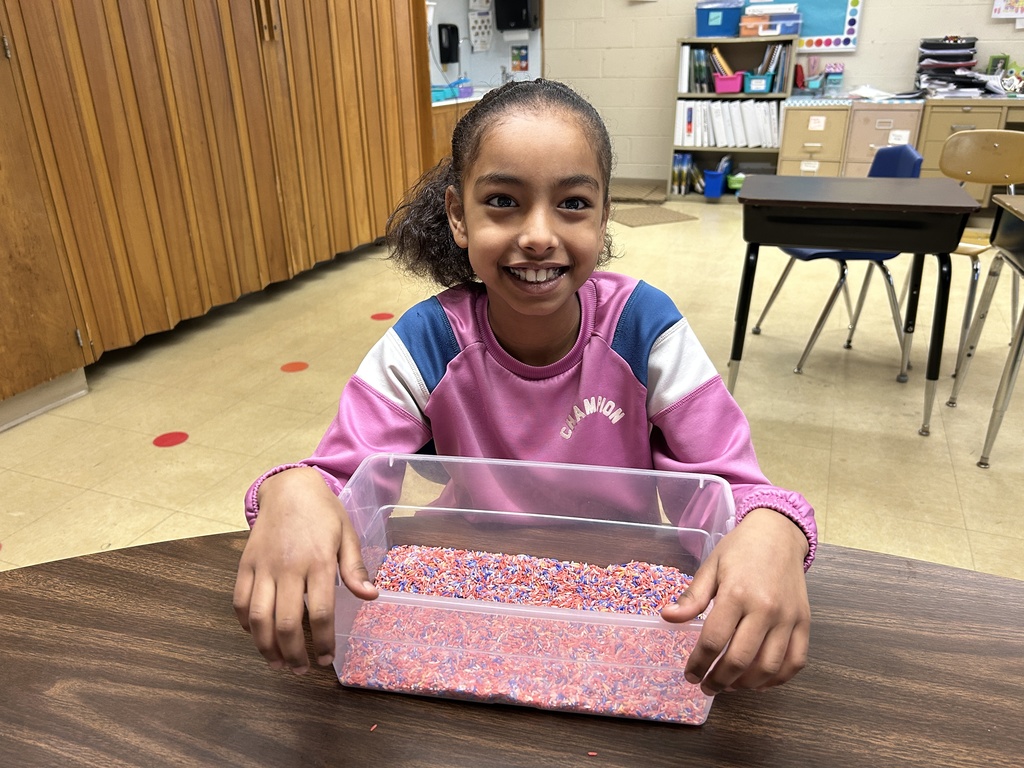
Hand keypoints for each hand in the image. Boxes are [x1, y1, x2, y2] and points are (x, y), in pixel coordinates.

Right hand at [232, 467, 377, 673]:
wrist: (289, 488)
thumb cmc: (323, 513)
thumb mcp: (346, 535)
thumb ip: (355, 568)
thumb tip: (371, 596)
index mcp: (318, 561)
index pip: (320, 612)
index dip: (323, 642)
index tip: (327, 659)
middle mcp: (288, 567)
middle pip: (285, 622)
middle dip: (293, 653)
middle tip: (300, 670)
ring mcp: (262, 566)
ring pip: (258, 618)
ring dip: (265, 647)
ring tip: (278, 664)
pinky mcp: (245, 565)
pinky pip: (240, 601)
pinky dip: (246, 624)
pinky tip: (258, 636)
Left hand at [661, 508, 809, 694]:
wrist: (778, 534)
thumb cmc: (740, 550)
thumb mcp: (711, 567)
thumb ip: (692, 597)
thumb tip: (667, 618)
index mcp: (737, 594)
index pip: (714, 640)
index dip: (698, 663)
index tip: (689, 674)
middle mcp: (765, 609)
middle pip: (740, 660)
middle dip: (719, 680)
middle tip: (707, 686)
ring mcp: (788, 618)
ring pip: (769, 667)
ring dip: (746, 685)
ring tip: (730, 686)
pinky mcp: (804, 622)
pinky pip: (795, 662)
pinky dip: (778, 679)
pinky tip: (760, 681)